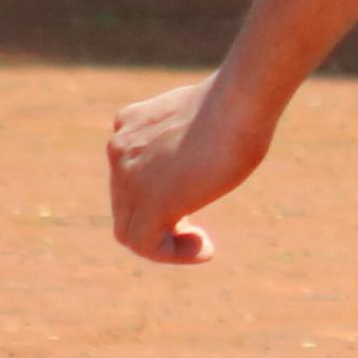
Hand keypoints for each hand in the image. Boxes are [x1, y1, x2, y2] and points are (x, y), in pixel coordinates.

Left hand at [107, 72, 273, 262]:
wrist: (237, 103)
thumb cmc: (236, 107)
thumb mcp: (200, 120)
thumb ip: (185, 142)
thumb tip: (197, 162)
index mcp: (128, 126)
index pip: (126, 175)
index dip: (152, 194)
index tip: (188, 198)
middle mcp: (120, 150)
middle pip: (125, 204)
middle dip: (158, 219)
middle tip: (194, 228)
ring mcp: (128, 177)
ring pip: (129, 229)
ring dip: (164, 242)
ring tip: (200, 244)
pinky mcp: (149, 202)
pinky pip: (143, 244)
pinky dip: (172, 253)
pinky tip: (204, 249)